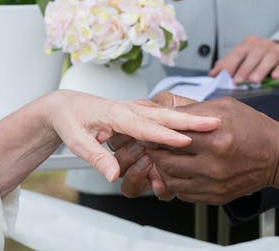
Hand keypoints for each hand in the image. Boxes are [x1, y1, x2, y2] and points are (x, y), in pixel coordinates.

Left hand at [43, 91, 218, 182]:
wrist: (64, 106)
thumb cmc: (69, 118)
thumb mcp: (75, 139)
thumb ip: (95, 156)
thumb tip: (112, 173)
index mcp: (116, 114)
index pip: (145, 126)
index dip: (166, 134)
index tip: (185, 140)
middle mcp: (130, 110)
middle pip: (165, 115)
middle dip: (191, 119)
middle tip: (214, 122)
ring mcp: (135, 111)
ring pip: (168, 115)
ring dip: (190, 119)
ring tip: (213, 123)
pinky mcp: (137, 116)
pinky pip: (162, 118)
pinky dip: (180, 120)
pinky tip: (194, 126)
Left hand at [146, 97, 278, 204]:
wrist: (278, 155)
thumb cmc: (253, 127)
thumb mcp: (225, 106)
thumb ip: (194, 110)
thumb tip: (166, 113)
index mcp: (214, 139)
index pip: (170, 137)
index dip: (156, 132)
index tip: (152, 129)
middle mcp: (212, 164)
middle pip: (166, 161)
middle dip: (156, 151)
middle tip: (155, 144)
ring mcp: (213, 183)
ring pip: (171, 180)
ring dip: (163, 169)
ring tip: (166, 158)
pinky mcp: (215, 196)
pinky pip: (183, 194)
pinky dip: (177, 183)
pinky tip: (180, 172)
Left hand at [211, 36, 278, 83]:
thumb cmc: (261, 60)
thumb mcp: (244, 59)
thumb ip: (228, 65)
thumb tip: (213, 74)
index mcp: (249, 44)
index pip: (238, 52)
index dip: (231, 63)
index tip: (224, 75)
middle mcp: (263, 45)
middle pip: (253, 55)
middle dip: (244, 69)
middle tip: (237, 81)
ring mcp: (277, 51)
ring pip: (268, 59)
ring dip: (260, 70)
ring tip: (254, 81)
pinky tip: (275, 77)